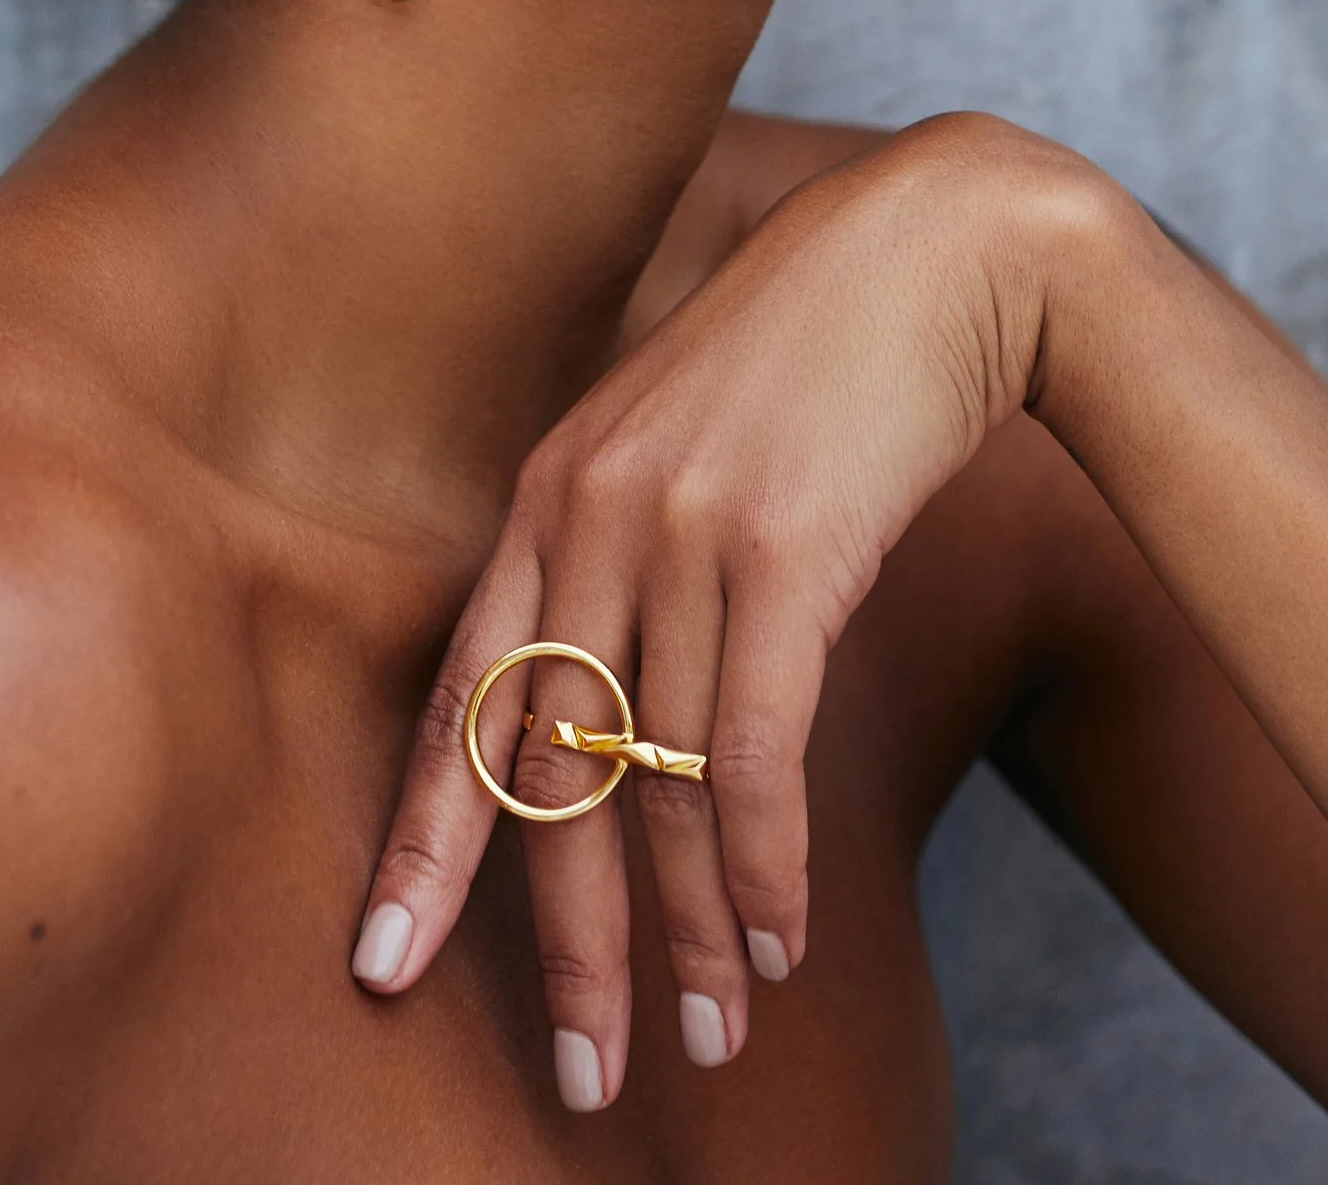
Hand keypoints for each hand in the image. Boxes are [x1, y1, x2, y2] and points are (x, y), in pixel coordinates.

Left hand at [351, 114, 1111, 1110]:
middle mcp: (593, 508)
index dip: (421, 841)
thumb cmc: (820, 356)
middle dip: (563, 939)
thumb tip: (605, 725)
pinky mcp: (785, 548)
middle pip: (548, 769)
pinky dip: (765, 865)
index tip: (380, 964)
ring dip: (691, 929)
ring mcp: (684, 526)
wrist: (947, 251)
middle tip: (579, 1077)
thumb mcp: (685, 441)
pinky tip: (781, 943)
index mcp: (549, 486)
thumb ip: (625, 553)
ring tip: (707, 1035)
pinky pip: (755, 751)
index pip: (455, 698)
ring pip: (660, 781)